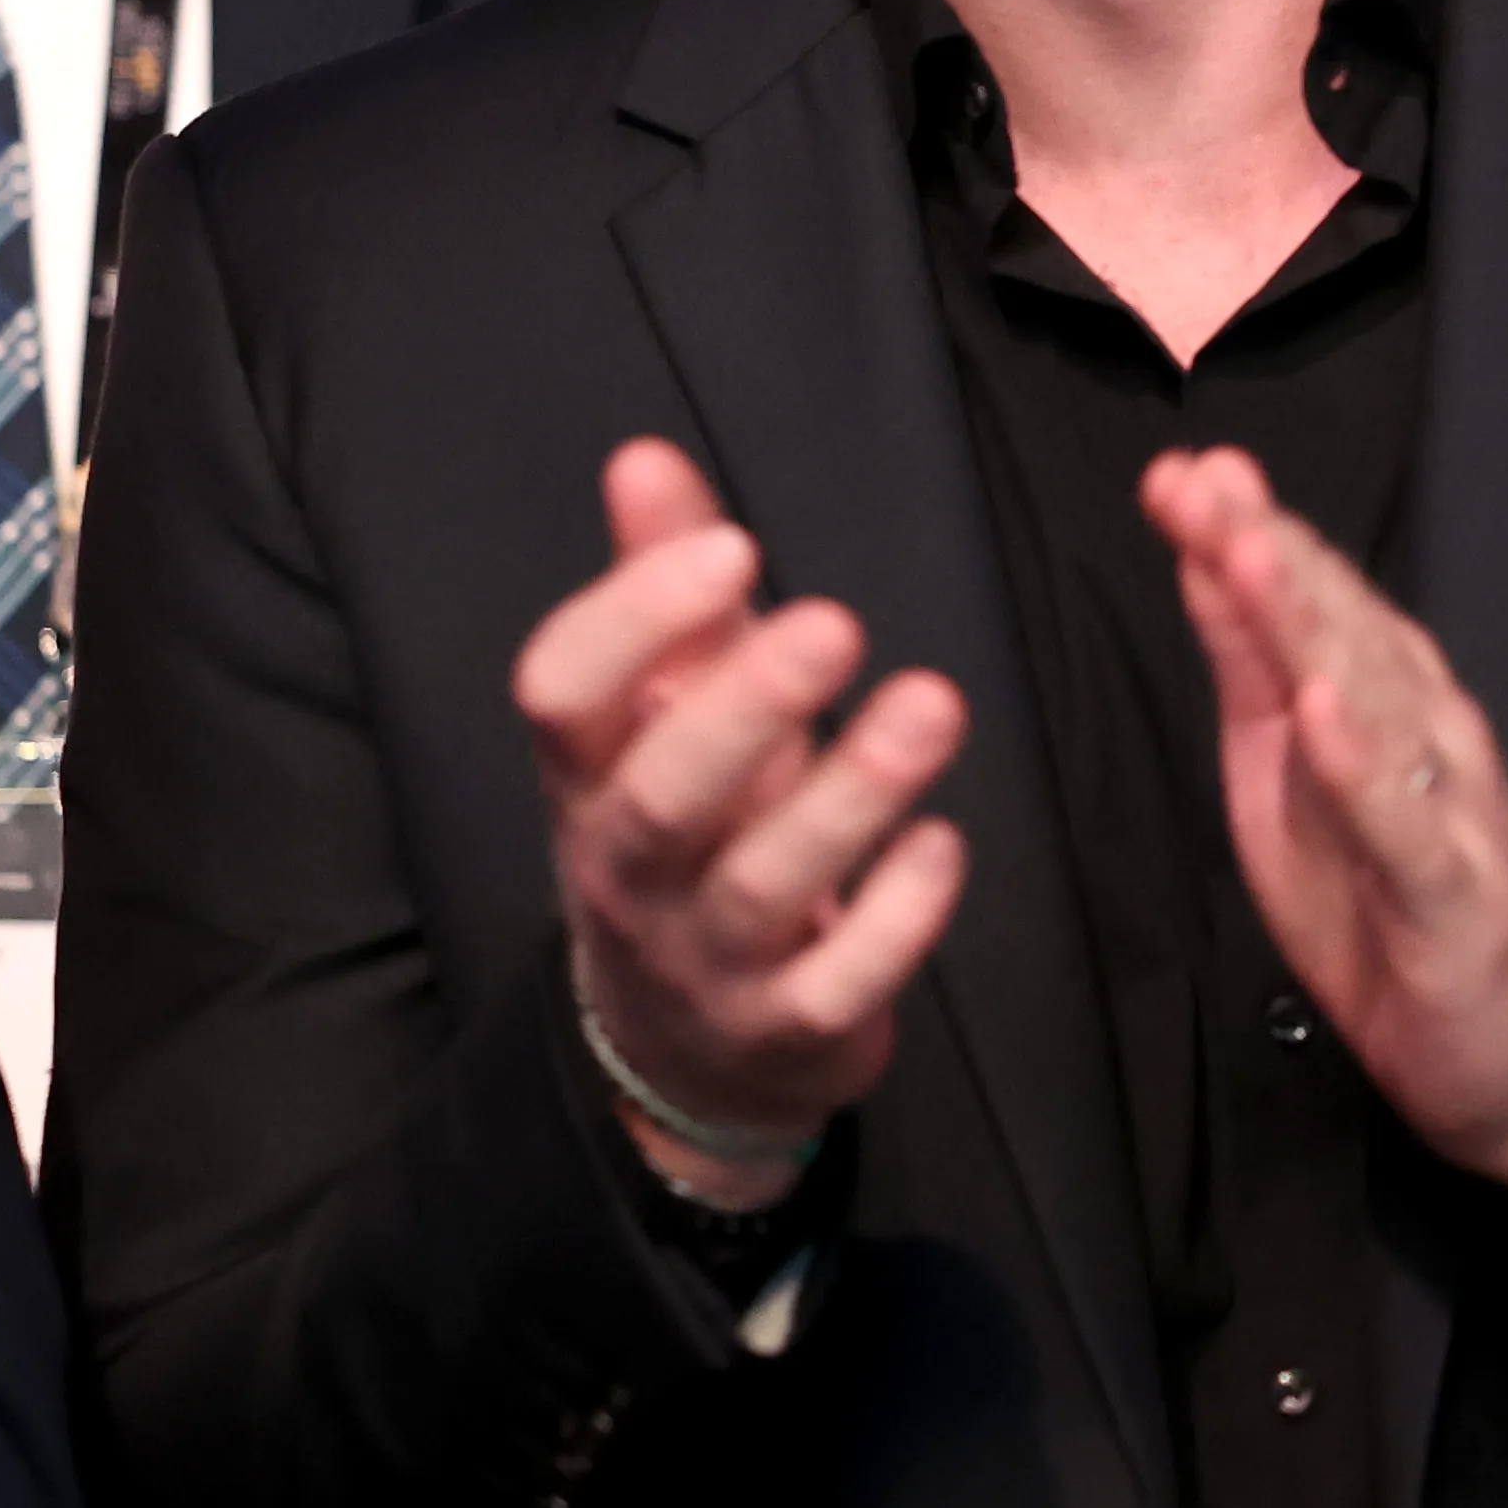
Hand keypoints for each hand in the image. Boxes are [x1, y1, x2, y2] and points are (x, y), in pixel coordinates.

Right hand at [519, 440, 972, 1207]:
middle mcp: (629, 869)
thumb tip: (643, 457)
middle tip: (834, 620)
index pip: (560, 697)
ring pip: (760, 887)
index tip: (732, 544)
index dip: (631, 621)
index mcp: (587, 777)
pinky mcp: (789, 1028)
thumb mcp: (662, 717)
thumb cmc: (687, 836)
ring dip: (850, 795)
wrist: (687, 1049)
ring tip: (932, 703)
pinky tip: (946, 842)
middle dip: (744, 709)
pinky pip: (837, 983)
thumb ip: (663, 593)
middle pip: (658, 797)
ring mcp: (705, 959)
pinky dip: (897, 916)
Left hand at [1144, 449, 1507, 1254]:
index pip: (1309, 600)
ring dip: (1313, 624)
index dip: (1242, 533)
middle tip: (1205, 485)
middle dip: (1269, 550)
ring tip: (1253, 558)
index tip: (1174, 472)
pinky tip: (1326, 713)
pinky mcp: (1460, 897)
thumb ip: (1255, 669)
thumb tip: (1203, 558)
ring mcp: (1450, 810)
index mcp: (1379, 704)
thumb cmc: (1398, 915)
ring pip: (1378, 702)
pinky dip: (1368, 766)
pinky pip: (1409, 824)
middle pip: (1342, 627)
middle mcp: (1427, 734)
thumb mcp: (1290, 782)